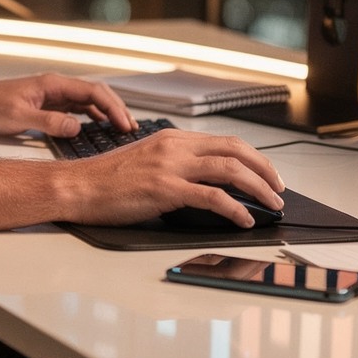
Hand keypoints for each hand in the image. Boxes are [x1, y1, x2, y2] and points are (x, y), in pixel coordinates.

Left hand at [0, 71, 135, 138]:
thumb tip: (76, 128)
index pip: (92, 92)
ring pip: (90, 99)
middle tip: (132, 128)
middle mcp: (58, 86)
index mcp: (53, 84)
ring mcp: (55, 94)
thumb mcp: (19, 118)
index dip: (113, 107)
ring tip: (123, 129)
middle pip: (97, 93)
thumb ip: (48, 123)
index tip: (125, 124)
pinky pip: (79, 107)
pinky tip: (102, 126)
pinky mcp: (51, 103)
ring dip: (108, 112)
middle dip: (117, 108)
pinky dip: (94, 115)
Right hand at [61, 129, 284, 228]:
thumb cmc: (106, 181)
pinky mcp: (164, 189)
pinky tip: (245, 219)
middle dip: (265, 170)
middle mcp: (175, 146)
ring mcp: (170, 166)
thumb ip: (175, 165)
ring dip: (259, 189)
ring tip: (272, 205)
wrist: (77, 187)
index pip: (225, 141)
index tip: (268, 174)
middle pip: (235, 150)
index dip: (253, 157)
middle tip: (279, 190)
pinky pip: (211, 197)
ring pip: (230, 170)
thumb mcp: (146, 161)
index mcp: (172, 138)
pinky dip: (235, 208)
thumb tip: (206, 184)